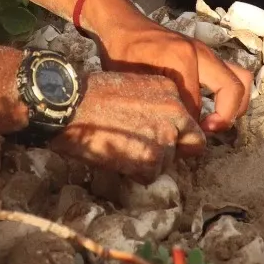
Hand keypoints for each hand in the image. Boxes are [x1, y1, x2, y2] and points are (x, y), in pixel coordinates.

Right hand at [51, 71, 206, 180]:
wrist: (70, 107)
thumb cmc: (92, 96)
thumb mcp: (135, 88)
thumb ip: (157, 106)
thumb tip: (164, 130)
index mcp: (170, 90)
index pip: (188, 120)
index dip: (176, 132)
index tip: (160, 136)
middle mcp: (175, 111)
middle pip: (192, 142)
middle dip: (174, 151)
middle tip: (147, 150)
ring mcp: (165, 136)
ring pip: (168, 162)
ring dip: (149, 162)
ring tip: (121, 147)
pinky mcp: (151, 159)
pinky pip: (150, 176)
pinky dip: (134, 173)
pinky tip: (116, 156)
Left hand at [88, 6, 251, 132]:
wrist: (124, 25)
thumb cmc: (123, 53)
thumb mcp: (133, 82)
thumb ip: (156, 104)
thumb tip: (175, 134)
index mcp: (182, 58)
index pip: (197, 104)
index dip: (191, 127)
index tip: (181, 140)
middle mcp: (201, 53)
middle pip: (232, 89)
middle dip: (225, 116)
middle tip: (206, 131)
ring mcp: (208, 52)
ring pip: (241, 79)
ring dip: (235, 105)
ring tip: (217, 123)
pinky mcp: (208, 56)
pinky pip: (232, 75)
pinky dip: (230, 95)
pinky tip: (213, 110)